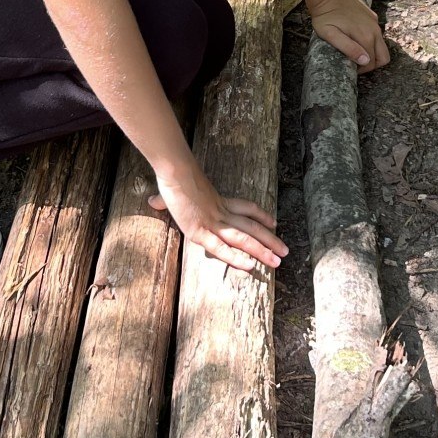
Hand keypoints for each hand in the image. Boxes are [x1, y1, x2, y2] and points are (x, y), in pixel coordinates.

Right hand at [148, 165, 285, 272]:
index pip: (246, 207)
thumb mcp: (174, 192)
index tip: (274, 222)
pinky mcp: (200, 231)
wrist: (175, 171)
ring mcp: (212, 222)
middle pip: (251, 226)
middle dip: (269, 239)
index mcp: (218, 201)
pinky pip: (222, 247)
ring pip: (243, 238)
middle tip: (285, 251)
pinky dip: (237, 257)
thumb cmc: (173, 178)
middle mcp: (221, 212)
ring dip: (262, 250)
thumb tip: (152, 201)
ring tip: (278, 262)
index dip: (261, 215)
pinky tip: (250, 267)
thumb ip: (165, 200)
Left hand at [308, 0, 389, 70]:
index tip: (351, 68)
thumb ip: (349, 48)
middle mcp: (374, 29)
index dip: (363, 69)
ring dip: (372, 52)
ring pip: (381, 44)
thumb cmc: (325, 16)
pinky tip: (355, 37)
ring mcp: (373, 21)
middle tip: (356, 63)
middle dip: (372, 63)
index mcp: (365, 36)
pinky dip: (371, 40)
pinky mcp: (371, 15)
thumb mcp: (330, 35)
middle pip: (383, 56)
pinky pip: (376, 32)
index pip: (373, 62)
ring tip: (354, 51)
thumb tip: (366, 61)